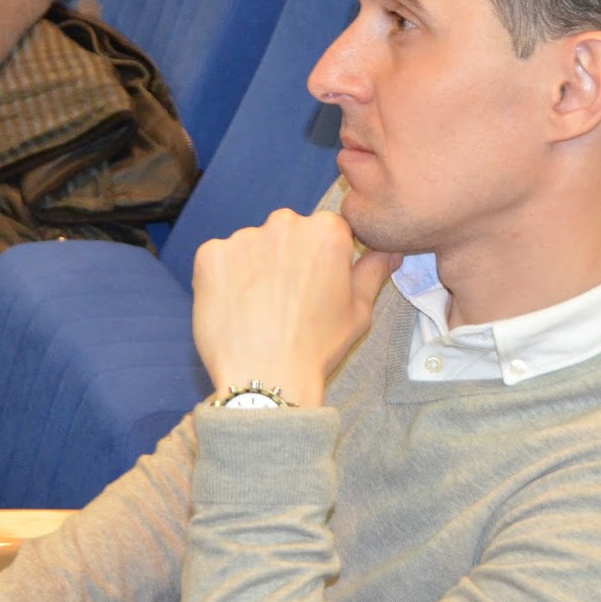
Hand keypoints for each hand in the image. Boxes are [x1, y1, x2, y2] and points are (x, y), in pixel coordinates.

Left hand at [191, 209, 397, 407]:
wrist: (266, 378)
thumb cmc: (317, 347)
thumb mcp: (359, 311)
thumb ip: (373, 272)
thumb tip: (391, 251)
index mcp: (326, 231)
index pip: (326, 230)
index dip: (322, 258)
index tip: (315, 285)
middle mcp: (284, 223)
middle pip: (287, 232)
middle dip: (287, 257)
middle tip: (287, 300)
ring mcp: (243, 237)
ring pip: (252, 245)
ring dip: (255, 267)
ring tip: (259, 308)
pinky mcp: (210, 255)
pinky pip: (219, 259)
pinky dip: (224, 278)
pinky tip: (235, 307)